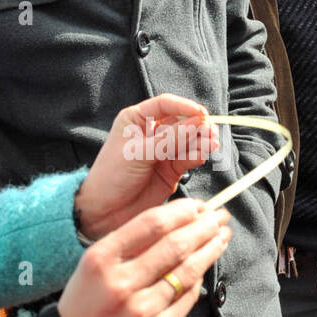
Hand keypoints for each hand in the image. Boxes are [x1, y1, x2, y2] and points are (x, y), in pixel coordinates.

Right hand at [57, 197, 230, 316]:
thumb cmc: (88, 301)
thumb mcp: (94, 264)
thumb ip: (129, 242)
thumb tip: (178, 219)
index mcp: (101, 259)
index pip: (152, 224)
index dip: (182, 211)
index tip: (197, 205)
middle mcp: (121, 284)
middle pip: (175, 246)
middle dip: (203, 227)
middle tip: (217, 216)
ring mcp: (142, 312)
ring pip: (188, 272)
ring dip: (210, 249)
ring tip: (220, 237)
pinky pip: (188, 298)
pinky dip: (198, 278)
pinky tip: (205, 266)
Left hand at [74, 96, 218, 241]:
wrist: (105, 210)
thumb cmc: (112, 175)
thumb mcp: (138, 153)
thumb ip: (168, 139)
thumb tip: (196, 122)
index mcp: (137, 119)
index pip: (165, 105)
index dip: (185, 106)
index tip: (201, 113)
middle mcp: (152, 132)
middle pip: (182, 121)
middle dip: (197, 125)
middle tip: (209, 131)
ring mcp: (164, 151)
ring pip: (189, 140)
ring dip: (201, 141)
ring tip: (210, 144)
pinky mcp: (173, 169)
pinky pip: (189, 157)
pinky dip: (198, 155)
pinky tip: (202, 155)